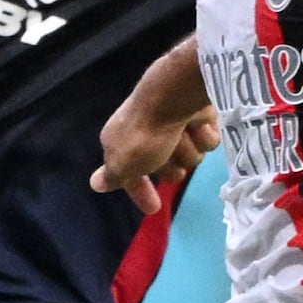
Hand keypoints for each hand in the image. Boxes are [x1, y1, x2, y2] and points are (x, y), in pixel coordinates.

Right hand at [92, 61, 213, 211]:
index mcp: (122, 141)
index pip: (129, 175)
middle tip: (170, 159)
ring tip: (183, 135)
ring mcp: (175, 124)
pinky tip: (198, 125)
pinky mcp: (199, 117)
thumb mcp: (122, 163)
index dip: (140, 191)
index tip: (154, 208)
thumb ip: (112, 176)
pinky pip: (207, 140)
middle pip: (166, 168)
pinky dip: (203, 135)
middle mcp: (147, 132)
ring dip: (188, 150)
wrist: (175, 95)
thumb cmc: (145, 134)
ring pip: (189, 156)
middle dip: (171, 167)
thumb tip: (95, 184)